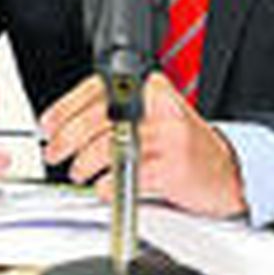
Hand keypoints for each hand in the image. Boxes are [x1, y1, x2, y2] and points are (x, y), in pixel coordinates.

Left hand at [40, 72, 244, 217]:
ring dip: (84, 165)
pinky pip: (126, 176)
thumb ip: (116, 114)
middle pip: (100, 117)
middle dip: (68, 139)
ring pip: (109, 146)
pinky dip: (107, 185)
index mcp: (154, 90)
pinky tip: (105, 186)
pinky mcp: (172, 167)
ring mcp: (170, 137)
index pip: (101, 88)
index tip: (49, 124)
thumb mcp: (153, 118)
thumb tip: (65, 124)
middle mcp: (162, 109)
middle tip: (57, 152)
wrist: (223, 172)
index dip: (66, 107)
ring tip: (81, 172)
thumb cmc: (182, 147)